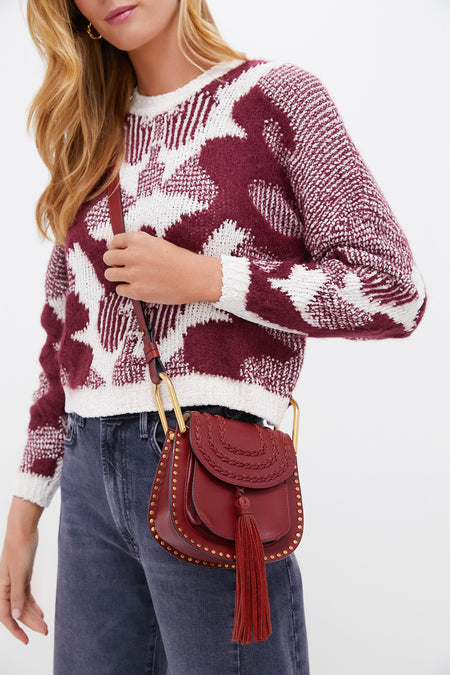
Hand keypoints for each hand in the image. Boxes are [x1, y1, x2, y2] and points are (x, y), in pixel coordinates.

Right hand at [0, 497, 47, 644]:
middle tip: (45, 632)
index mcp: (1, 589)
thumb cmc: (19, 549)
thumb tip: (15, 616)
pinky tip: (41, 612)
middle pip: (17, 612)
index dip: (15, 630)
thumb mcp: (20, 573)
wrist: (23, 530)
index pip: (6, 616)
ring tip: (45, 626)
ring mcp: (15, 583)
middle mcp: (6, 588)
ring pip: (23, 604)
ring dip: (34, 615)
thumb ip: (17, 595)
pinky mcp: (23, 576)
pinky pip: (27, 595)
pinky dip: (33, 604)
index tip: (25, 640)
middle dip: (30, 624)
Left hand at [103, 231, 221, 303]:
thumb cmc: (181, 260)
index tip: (120, 253)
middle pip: (107, 258)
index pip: (114, 241)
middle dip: (113, 262)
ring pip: (109, 274)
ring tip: (128, 278)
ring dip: (117, 276)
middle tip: (122, 267)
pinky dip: (126, 289)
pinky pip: (119, 290)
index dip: (115, 248)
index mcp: (138, 240)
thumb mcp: (158, 243)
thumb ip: (139, 245)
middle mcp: (133, 255)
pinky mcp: (137, 291)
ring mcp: (134, 274)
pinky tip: (137, 288)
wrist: (195, 277)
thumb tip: (121, 251)